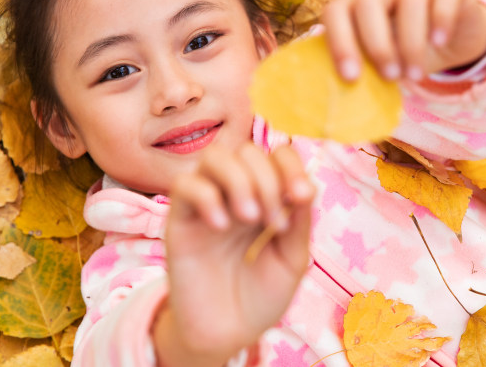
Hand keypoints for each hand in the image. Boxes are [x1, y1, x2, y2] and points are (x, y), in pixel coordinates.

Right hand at [156, 142, 314, 363]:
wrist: (226, 334)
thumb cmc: (260, 296)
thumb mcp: (292, 260)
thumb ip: (299, 222)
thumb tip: (306, 186)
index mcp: (267, 197)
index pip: (277, 155)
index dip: (291, 165)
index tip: (301, 196)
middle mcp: (235, 193)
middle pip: (247, 150)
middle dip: (267, 180)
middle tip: (271, 223)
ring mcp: (206, 203)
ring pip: (214, 156)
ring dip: (239, 180)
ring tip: (249, 218)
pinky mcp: (179, 220)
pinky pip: (184, 186)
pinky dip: (206, 197)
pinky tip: (221, 226)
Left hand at [321, 0, 485, 81]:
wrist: (454, 37)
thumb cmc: (409, 49)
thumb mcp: (385, 58)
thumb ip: (365, 66)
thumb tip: (345, 96)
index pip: (337, 10)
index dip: (340, 42)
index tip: (351, 77)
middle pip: (369, 3)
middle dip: (377, 45)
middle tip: (390, 77)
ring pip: (410, 1)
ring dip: (411, 43)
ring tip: (415, 74)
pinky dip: (441, 20)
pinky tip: (440, 43)